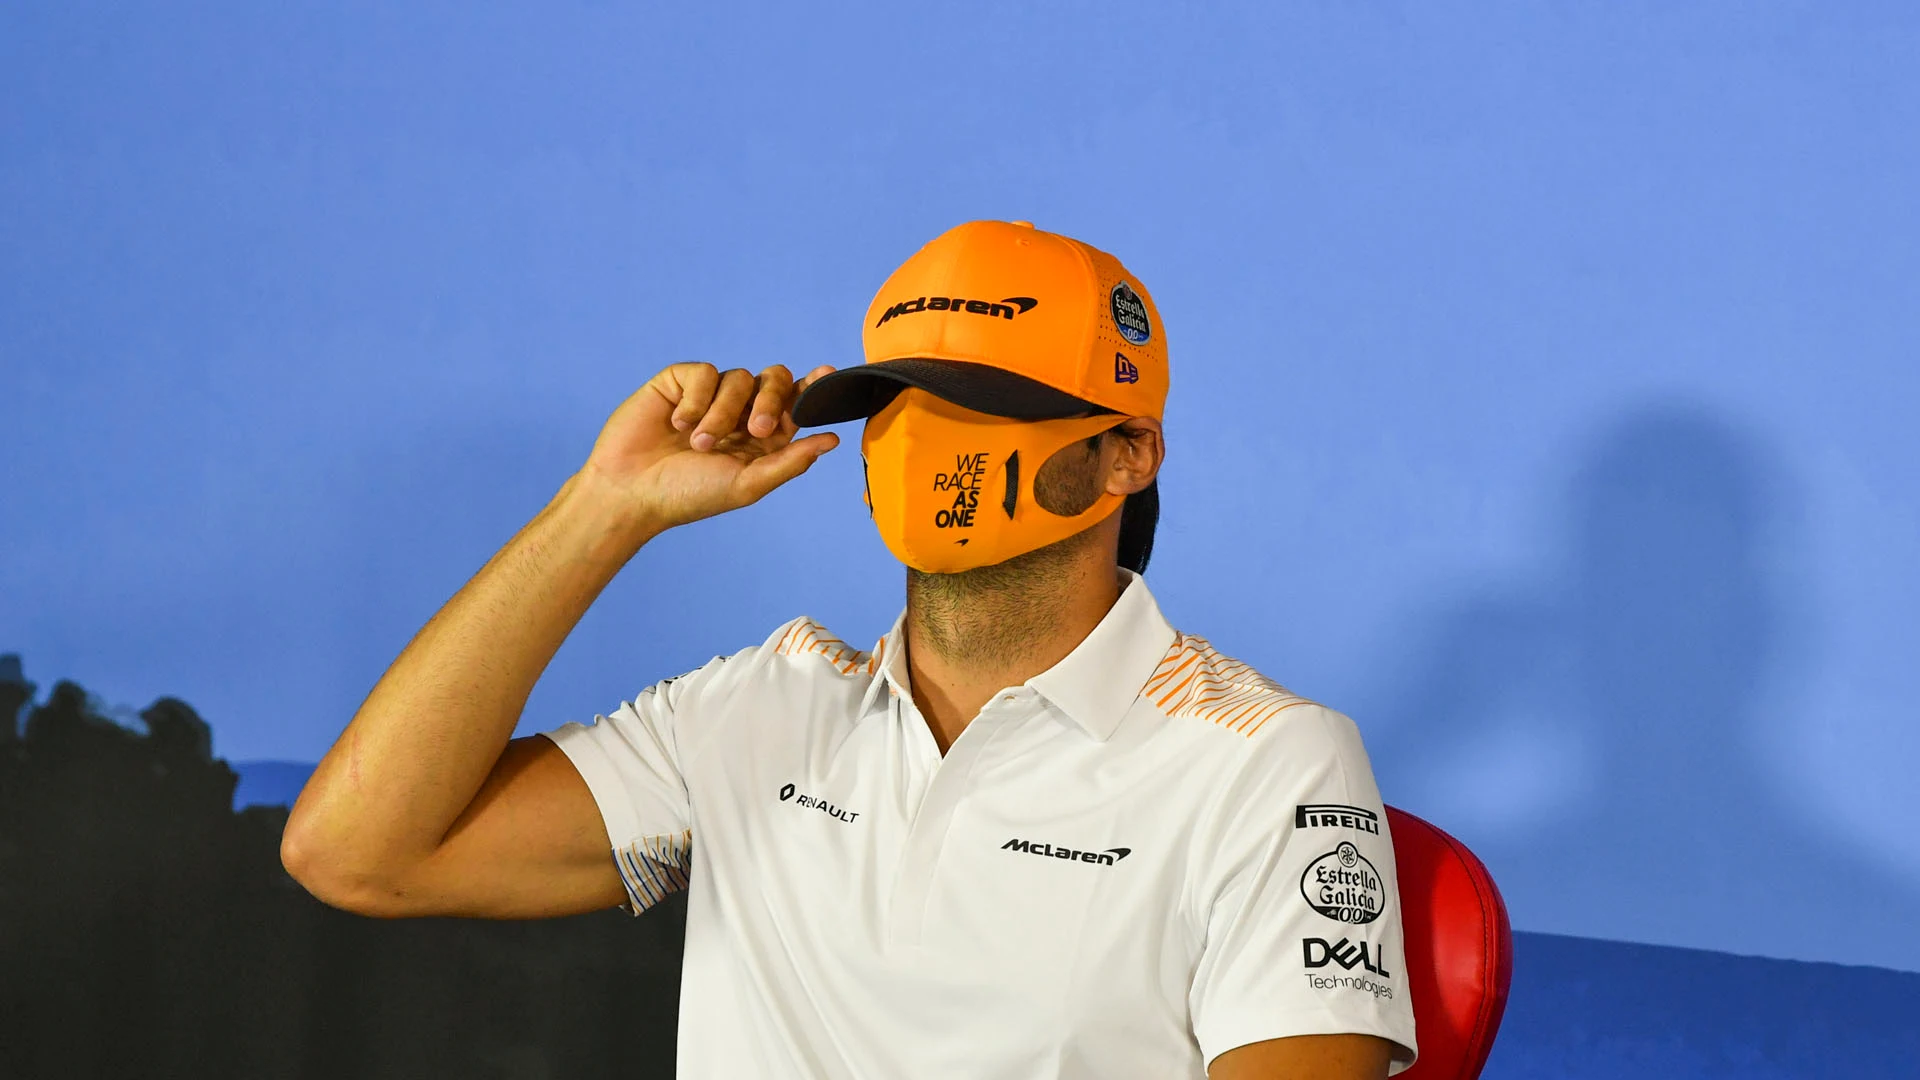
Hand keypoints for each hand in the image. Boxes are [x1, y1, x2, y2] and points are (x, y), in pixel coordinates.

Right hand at [577, 362, 839, 533]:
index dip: (813, 387)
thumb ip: (790, 462)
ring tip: (698, 444)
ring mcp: (710, 395)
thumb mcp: (747, 484)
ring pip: (738, 377)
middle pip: (774, 380)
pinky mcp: (679, 382)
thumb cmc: (688, 495)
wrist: (631, 491)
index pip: (795, 403)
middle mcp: (739, 411)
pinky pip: (704, 372)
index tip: (827, 375)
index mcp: (762, 437)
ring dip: (721, 414)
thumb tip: (832, 440)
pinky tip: (678, 424)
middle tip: (755, 429)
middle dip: (771, 400)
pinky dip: (696, 400)